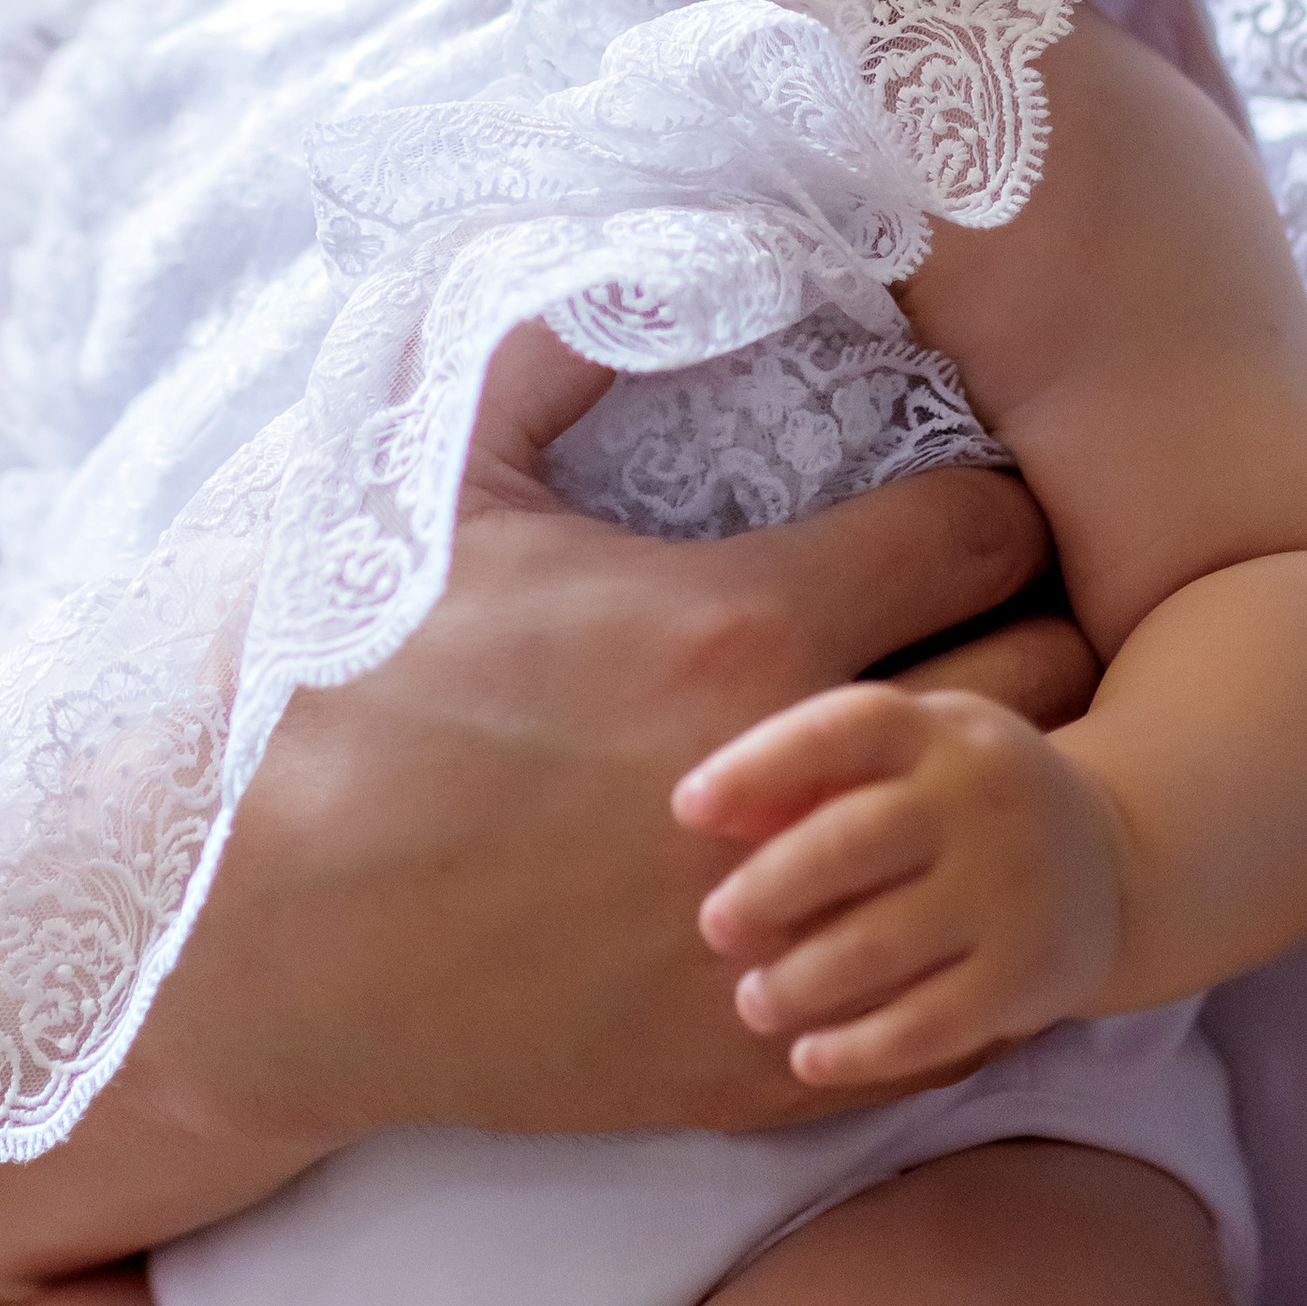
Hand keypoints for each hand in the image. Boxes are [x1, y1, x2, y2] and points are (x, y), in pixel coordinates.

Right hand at [128, 339, 1087, 1156]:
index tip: (953, 501)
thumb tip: (653, 241)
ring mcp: (795, 931)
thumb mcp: (434, 475)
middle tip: (978, 617)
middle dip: (1037, 629)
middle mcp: (800, 780)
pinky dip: (945, 933)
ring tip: (953, 748)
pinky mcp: (767, 1064)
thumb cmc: (339, 687)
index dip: (992, 503)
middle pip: (1050, 684)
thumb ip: (556, 338)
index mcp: (739, 623)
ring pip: (1017, 849)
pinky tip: (891, 882)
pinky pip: (951, 998)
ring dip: (1003, 784)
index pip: (993, 534)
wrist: (256, 932)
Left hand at [677, 680, 1129, 1089]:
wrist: (1121, 857)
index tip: (685, 809)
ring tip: (752, 1001)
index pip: (842, 728)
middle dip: (770, 888)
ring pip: (887, 941)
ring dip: (803, 980)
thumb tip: (702, 811)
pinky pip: (934, 1023)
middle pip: (856, 840)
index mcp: (940, 729)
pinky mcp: (1031, 975)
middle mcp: (982, 799)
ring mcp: (1013, 889)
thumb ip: (812, 775)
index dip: (757, 765)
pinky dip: (862, 1047)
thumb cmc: (961, 798)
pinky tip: (808, 1057)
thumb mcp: (909, 754)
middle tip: (714, 925)